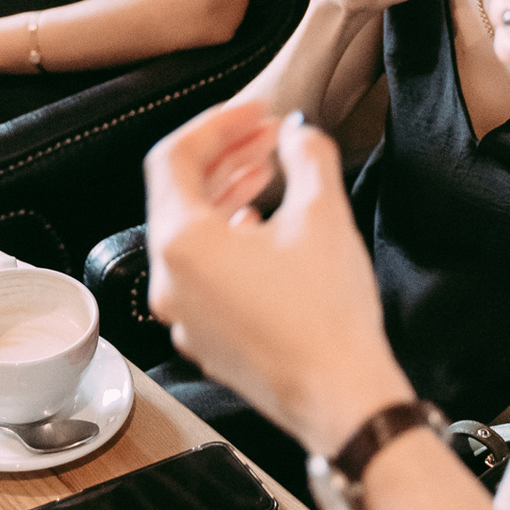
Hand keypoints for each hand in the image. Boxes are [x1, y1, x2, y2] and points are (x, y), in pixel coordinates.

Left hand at [146, 99, 412, 453]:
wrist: (340, 398)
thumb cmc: (327, 314)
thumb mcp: (323, 215)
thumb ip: (306, 155)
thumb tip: (296, 132)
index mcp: (183, 243)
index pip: (176, 158)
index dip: (217, 124)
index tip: (255, 111)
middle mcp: (169, 280)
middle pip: (178, 196)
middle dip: (224, 157)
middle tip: (266, 135)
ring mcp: (183, 314)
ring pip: (189, 236)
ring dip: (226, 196)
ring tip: (269, 174)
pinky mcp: (206, 337)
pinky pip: (201, 274)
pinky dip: (227, 240)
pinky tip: (264, 230)